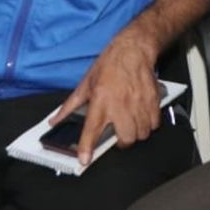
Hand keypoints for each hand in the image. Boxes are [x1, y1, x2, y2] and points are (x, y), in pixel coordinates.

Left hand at [49, 31, 161, 165]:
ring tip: (130, 125)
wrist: (133, 50)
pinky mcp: (153, 101)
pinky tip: (142, 117)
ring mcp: (139, 104)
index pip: (92, 130)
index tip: (85, 160)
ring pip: (141, 134)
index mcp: (100, 101)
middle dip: (122, 142)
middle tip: (118, 134)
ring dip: (136, 134)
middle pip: (126, 139)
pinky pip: (154, 124)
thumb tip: (55, 120)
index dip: (87, 148)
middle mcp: (120, 105)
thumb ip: (70, 106)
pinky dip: (148, 125)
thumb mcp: (85, 84)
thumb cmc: (110, 65)